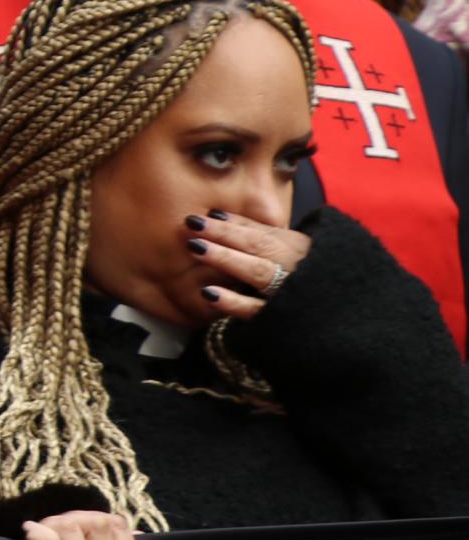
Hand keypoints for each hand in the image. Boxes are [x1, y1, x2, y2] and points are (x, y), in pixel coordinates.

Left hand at [189, 209, 312, 318]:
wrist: (347, 325)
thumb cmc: (312, 282)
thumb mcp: (295, 254)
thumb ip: (265, 237)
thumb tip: (219, 217)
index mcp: (301, 248)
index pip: (264, 232)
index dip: (234, 222)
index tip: (207, 214)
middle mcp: (298, 267)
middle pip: (259, 245)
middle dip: (225, 233)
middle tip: (192, 223)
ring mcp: (291, 293)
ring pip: (258, 272)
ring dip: (226, 258)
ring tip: (195, 247)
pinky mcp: (282, 322)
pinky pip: (257, 310)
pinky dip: (233, 302)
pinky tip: (209, 293)